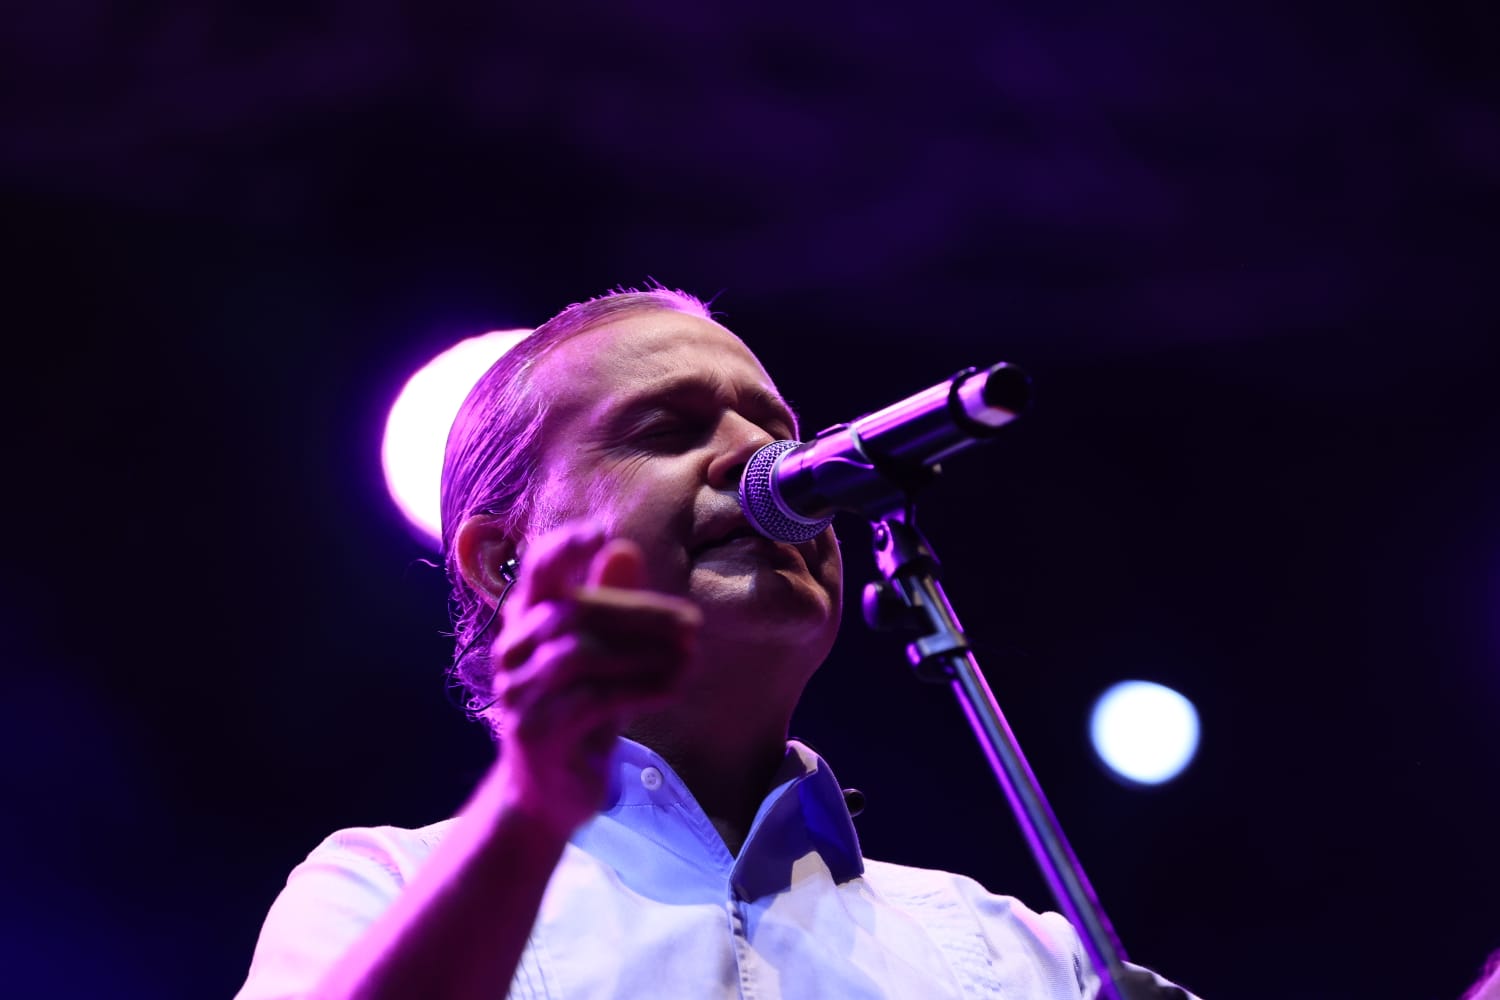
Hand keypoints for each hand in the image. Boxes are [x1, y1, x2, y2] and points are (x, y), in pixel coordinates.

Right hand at [486, 521, 700, 837]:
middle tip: (691, 623)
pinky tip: (674, 687)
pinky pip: (590, 700)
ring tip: (689, 657)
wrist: (550, 791)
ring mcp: (516, 694)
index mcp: (523, 623)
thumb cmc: (579, 708)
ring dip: (642, 653)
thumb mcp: (599, 654)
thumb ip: (607, 603)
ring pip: (578, 655)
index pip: (534, 573)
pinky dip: (638, 690)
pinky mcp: (535, 732)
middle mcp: (510, 653)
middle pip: (571, 615)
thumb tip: (624, 548)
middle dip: (638, 615)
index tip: (601, 531)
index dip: (562, 549)